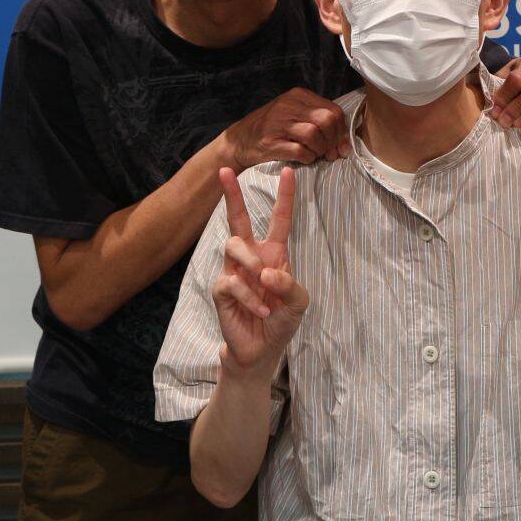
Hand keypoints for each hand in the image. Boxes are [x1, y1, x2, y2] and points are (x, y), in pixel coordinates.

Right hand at [212, 166, 309, 375]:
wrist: (261, 350)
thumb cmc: (281, 320)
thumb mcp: (298, 302)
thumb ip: (289, 284)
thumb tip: (267, 272)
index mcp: (274, 254)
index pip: (280, 220)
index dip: (285, 196)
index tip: (289, 171)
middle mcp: (252, 257)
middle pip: (239, 219)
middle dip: (232, 194)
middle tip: (226, 171)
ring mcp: (234, 271)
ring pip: (234, 245)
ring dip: (251, 263)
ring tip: (264, 285)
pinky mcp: (221, 289)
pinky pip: (232, 282)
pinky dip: (250, 297)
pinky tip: (261, 310)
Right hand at [219, 88, 348, 169]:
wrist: (239, 141)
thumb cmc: (272, 129)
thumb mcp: (294, 114)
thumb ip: (318, 121)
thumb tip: (344, 143)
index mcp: (298, 96)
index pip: (334, 110)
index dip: (342, 131)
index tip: (341, 146)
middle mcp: (288, 105)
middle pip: (327, 120)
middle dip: (333, 140)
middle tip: (331, 153)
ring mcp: (278, 123)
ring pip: (314, 134)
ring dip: (321, 150)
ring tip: (317, 155)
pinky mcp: (271, 142)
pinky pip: (300, 151)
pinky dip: (308, 158)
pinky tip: (305, 159)